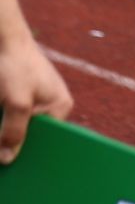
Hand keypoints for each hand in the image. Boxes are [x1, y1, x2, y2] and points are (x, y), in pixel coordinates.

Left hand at [0, 31, 73, 164]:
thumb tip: (7, 160)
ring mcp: (35, 101)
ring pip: (18, 126)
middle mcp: (51, 106)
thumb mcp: (16, 102)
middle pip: (32, 135)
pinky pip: (12, 117)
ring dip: (5, 132)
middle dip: (14, 142)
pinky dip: (2, 122)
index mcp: (60, 107)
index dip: (29, 152)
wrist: (4, 39)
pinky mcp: (19, 97)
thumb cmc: (16, 65)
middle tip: (2, 156)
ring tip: (0, 128)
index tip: (14, 165)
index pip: (47, 140)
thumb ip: (13, 131)